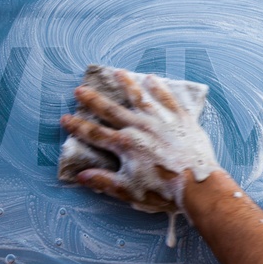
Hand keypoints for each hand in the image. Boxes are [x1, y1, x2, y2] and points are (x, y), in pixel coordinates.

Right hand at [60, 69, 220, 213]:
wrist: (197, 184)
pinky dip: (159, 88)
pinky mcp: (181, 119)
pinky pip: (167, 99)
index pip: (95, 133)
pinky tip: (152, 79)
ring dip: (126, 85)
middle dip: (94, 100)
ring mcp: (161, 120)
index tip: (65, 119)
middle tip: (80, 89)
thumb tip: (82, 176)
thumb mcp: (129, 190)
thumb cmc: (163, 190)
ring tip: (117, 73)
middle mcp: (140, 127)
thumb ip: (104, 181)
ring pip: (140, 97)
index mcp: (125, 144)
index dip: (78, 127)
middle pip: (112, 110)